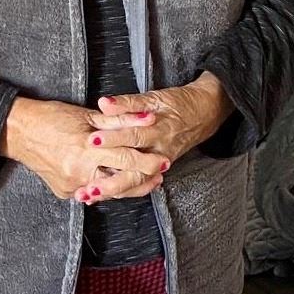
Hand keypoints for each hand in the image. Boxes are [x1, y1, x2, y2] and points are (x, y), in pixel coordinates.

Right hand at [2, 97, 165, 204]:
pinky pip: (92, 192)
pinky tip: (115, 180)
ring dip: (127, 186)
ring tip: (143, 180)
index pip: (127, 160)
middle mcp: (80, 173)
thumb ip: (121, 119)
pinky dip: (104, 186)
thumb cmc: (52, 117)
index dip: (148, 162)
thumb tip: (149, 118)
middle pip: (122, 182)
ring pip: (109, 192)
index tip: (163, 162)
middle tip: (160, 175)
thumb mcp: (89, 115)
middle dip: (143, 180)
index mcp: (87, 150)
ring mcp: (71, 186)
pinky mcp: (65, 192)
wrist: (19, 132)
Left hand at [82, 73, 234, 197]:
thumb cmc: (177, 104)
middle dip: (111, 181)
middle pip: (135, 170)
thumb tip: (104, 103)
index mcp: (159, 130)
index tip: (91, 140)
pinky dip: (122, 191)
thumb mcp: (155, 97)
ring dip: (113, 190)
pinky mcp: (157, 169)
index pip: (133, 135)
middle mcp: (160, 150)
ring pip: (136, 182)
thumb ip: (128, 102)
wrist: (204, 114)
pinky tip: (103, 195)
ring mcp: (159, 163)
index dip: (112, 138)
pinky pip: (140, 184)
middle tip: (88, 186)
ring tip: (90, 195)